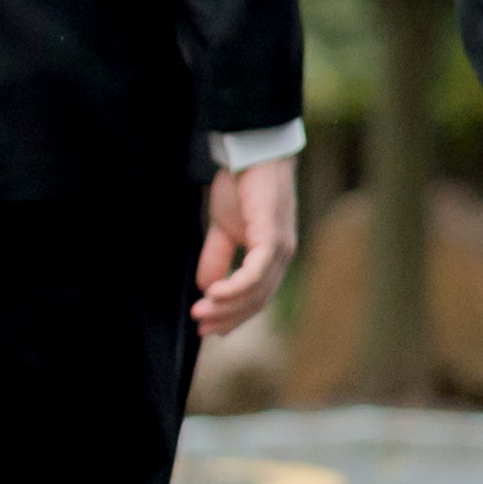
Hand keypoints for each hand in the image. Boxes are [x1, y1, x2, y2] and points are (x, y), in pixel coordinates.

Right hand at [195, 158, 299, 336]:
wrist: (252, 153)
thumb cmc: (241, 186)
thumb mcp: (223, 229)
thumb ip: (216, 257)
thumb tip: (205, 287)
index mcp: (272, 256)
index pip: (257, 297)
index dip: (234, 316)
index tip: (209, 330)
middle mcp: (282, 256)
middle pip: (258, 301)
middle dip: (228, 318)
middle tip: (201, 328)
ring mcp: (280, 247)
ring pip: (258, 290)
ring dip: (227, 306)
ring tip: (201, 313)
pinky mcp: (273, 235)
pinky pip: (257, 271)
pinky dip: (236, 286)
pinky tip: (213, 293)